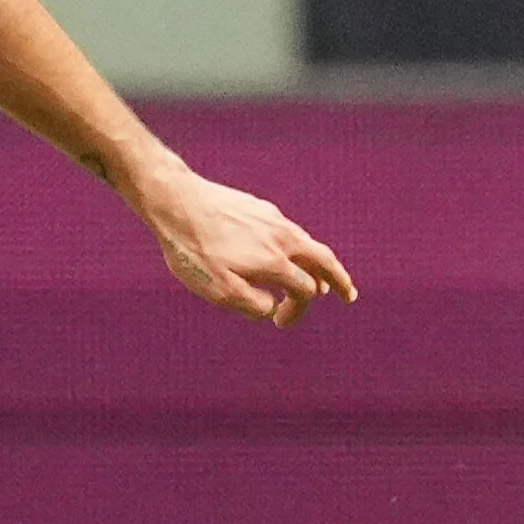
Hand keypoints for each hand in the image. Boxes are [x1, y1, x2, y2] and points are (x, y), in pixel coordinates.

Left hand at [136, 164, 356, 327]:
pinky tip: (288, 249)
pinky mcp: (259, 208)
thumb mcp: (218, 289)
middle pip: (324, 260)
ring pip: (307, 243)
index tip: (280, 323)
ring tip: (323, 274)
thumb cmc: (193, 249)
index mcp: (276, 262)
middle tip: (348, 295)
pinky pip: (287, 230)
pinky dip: (297, 246)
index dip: (297, 311)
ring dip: (319, 262)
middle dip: (339, 280)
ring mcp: (272, 219)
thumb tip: (273, 306)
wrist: (175, 200)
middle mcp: (282, 237)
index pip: (304, 292)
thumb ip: (252, 304)